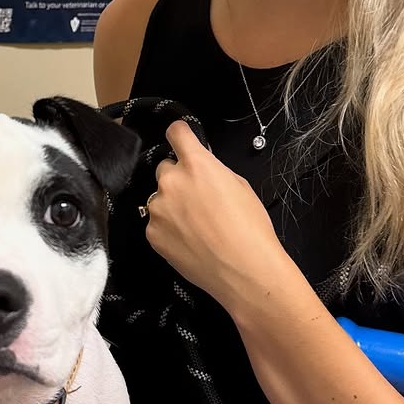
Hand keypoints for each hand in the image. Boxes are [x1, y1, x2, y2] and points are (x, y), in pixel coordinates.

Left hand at [145, 121, 289, 313]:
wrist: (244, 271)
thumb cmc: (250, 229)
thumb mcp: (239, 186)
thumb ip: (214, 171)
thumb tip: (202, 169)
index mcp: (196, 165)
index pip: (176, 133)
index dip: (180, 134)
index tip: (181, 139)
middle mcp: (171, 182)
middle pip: (165, 168)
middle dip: (178, 178)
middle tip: (197, 198)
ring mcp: (158, 209)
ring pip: (160, 198)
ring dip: (172, 205)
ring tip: (196, 226)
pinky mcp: (152, 234)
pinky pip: (157, 223)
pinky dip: (169, 228)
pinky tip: (189, 241)